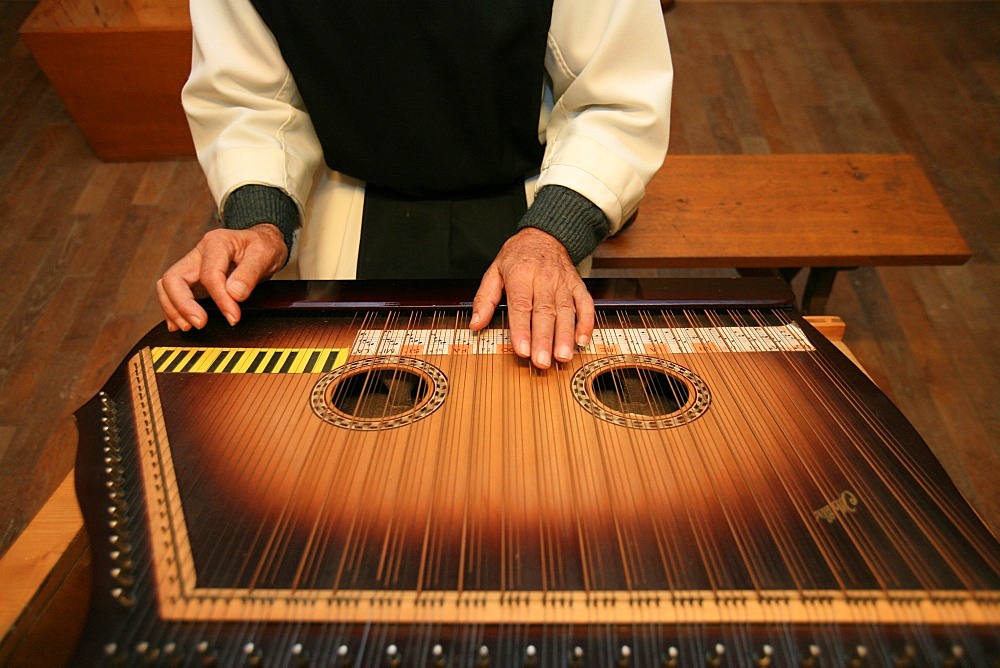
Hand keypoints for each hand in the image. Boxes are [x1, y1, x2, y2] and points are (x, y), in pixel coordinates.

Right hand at [156, 224, 287, 331]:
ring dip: (173, 308)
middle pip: (173, 278)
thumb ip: (250, 273)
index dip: (220, 299)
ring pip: (167, 286)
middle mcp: (198, 254)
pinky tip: (181, 324)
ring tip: (188, 327)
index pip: (209, 274)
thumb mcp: (265, 255)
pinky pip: (173, 293)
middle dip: (182, 304)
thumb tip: (234, 294)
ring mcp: (193, 266)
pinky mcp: (193, 279)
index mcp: (216, 243)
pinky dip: (173, 309)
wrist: (263, 243)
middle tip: (200, 324)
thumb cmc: (263, 247)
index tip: (233, 317)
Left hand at [471, 227, 594, 368]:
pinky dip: (586, 323)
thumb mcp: (495, 271)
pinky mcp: (577, 285)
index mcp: (521, 275)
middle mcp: (544, 279)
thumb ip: (485, 299)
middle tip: (542, 361)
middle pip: (545, 312)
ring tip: (562, 356)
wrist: (545, 235)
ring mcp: (563, 283)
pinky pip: (585, 304)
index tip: (522, 350)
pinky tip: (582, 340)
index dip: (522, 329)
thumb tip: (475, 324)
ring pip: (566, 311)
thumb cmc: (518, 256)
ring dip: (565, 336)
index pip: (521, 305)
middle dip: (544, 339)